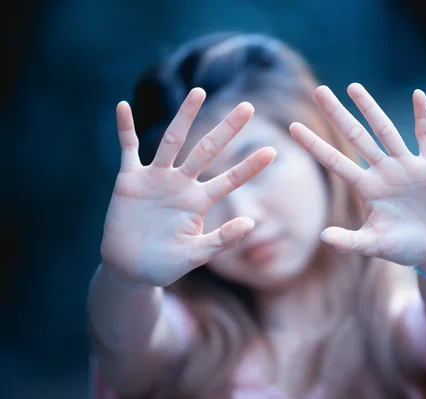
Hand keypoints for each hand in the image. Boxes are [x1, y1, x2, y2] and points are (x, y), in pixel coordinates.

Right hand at [101, 88, 275, 285]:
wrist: (129, 268)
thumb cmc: (166, 264)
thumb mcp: (196, 255)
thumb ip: (221, 241)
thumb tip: (250, 223)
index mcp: (199, 201)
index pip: (231, 180)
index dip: (250, 167)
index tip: (273, 151)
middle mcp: (181, 184)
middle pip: (207, 150)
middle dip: (227, 129)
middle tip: (248, 106)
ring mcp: (156, 179)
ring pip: (172, 141)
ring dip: (184, 116)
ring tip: (199, 92)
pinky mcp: (129, 180)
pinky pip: (128, 149)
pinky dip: (124, 129)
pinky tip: (122, 107)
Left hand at [290, 84, 425, 271]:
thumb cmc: (404, 248)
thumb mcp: (377, 245)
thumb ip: (352, 241)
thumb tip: (324, 237)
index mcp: (367, 188)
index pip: (335, 161)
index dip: (315, 144)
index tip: (292, 126)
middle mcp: (383, 172)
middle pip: (357, 137)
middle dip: (338, 115)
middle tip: (319, 90)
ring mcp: (407, 166)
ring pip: (386, 131)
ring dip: (371, 109)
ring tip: (353, 87)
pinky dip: (423, 116)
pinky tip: (417, 94)